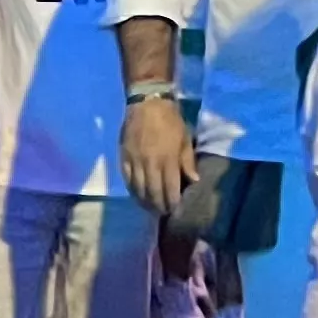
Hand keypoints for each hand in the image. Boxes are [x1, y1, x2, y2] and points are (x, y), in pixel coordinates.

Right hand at [119, 94, 195, 212]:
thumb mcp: (185, 139)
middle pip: (153, 193)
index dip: (172, 202)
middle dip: (158, 206)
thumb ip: (187, 162)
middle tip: (163, 213)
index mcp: (168, 159)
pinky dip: (132, 190)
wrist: (147, 104)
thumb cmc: (170, 121)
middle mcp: (150, 164)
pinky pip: (127, 179)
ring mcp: (135, 161)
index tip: (175, 210)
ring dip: (144, 202)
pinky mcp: (124, 157)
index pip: (170, 189)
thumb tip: (193, 181)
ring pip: (138, 189)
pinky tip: (136, 195)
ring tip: (149, 208)